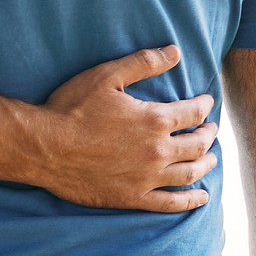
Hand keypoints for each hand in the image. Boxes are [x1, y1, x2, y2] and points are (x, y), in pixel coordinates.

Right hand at [30, 44, 218, 212]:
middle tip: (211, 129)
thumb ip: (144, 63)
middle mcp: (157, 151)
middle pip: (197, 144)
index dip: (203, 106)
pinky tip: (200, 198)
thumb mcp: (107, 75)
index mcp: (154, 119)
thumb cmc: (71, 108)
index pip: (193, 113)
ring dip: (206, 165)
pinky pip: (170, 203)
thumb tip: (175, 51)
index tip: (206, 103)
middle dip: (209, 134)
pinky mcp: (133, 198)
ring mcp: (147, 178)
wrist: (44, 147)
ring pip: (190, 174)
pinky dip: (190, 201)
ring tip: (211, 159)